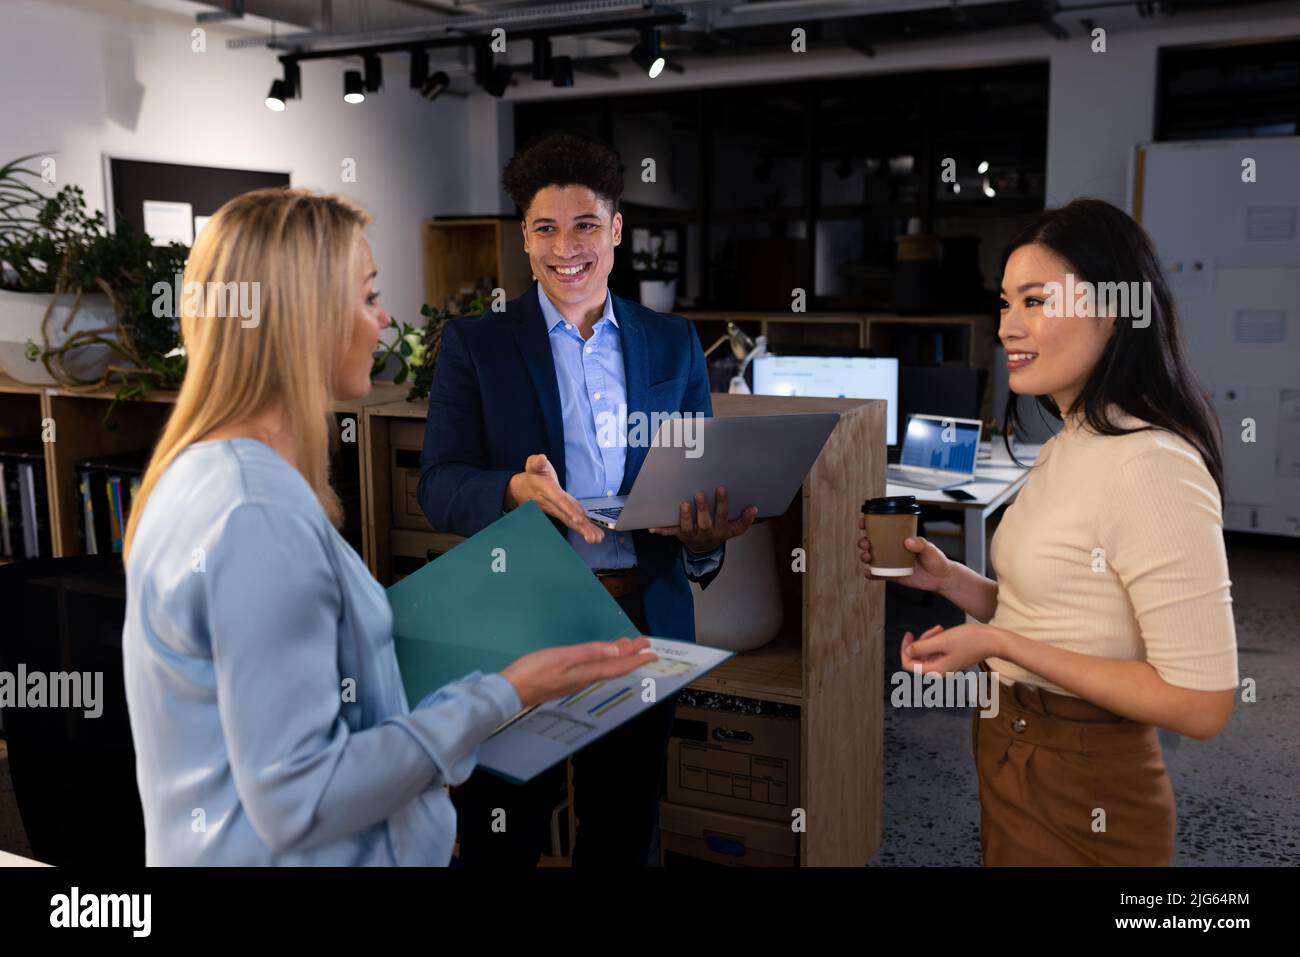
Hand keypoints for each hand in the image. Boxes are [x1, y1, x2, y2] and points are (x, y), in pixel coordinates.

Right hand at [501, 637, 657, 709]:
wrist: (510, 691)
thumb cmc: (534, 672)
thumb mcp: (564, 658)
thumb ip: (591, 652)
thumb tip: (618, 651)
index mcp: (587, 673)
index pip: (618, 665)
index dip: (636, 658)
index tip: (652, 652)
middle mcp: (585, 678)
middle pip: (614, 666)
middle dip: (631, 656)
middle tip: (645, 646)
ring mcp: (575, 680)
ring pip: (604, 667)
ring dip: (618, 657)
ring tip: (628, 647)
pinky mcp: (565, 679)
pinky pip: (593, 668)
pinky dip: (603, 659)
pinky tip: (601, 656)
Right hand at [505, 453, 605, 545]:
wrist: (521, 490)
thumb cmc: (532, 475)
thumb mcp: (532, 464)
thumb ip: (537, 462)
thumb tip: (541, 458)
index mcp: (547, 490)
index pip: (559, 500)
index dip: (568, 509)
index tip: (577, 519)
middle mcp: (553, 503)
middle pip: (567, 516)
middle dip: (580, 527)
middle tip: (593, 538)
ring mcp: (557, 510)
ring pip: (571, 521)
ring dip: (584, 531)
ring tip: (597, 539)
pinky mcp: (562, 513)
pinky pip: (573, 522)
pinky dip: (584, 529)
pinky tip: (595, 535)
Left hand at [649, 486, 756, 553]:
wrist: (704, 550)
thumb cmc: (719, 532)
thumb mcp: (734, 529)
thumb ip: (745, 520)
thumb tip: (754, 509)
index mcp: (720, 529)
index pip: (722, 515)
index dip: (722, 502)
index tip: (721, 488)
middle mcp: (705, 532)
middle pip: (704, 522)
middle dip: (702, 509)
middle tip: (699, 493)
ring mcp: (691, 534)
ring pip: (688, 527)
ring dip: (685, 517)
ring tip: (683, 504)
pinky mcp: (679, 534)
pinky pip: (670, 532)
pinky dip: (662, 530)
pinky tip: (652, 527)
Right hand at [858, 517, 952, 591]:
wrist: (941, 578)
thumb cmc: (937, 559)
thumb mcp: (930, 548)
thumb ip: (921, 543)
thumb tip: (907, 541)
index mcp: (899, 539)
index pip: (881, 529)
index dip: (869, 525)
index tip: (864, 523)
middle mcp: (892, 550)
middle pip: (872, 543)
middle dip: (863, 542)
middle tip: (866, 544)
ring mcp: (891, 563)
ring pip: (872, 558)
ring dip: (864, 556)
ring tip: (867, 557)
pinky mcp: (892, 576)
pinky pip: (878, 574)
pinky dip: (870, 574)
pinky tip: (868, 572)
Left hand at [900, 623, 1002, 674]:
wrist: (992, 640)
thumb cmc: (970, 640)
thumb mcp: (942, 641)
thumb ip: (922, 647)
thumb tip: (908, 651)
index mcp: (936, 670)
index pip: (909, 665)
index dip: (905, 650)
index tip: (909, 635)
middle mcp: (940, 671)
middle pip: (917, 657)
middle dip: (921, 641)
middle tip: (933, 631)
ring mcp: (946, 664)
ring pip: (926, 652)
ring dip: (929, 638)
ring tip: (940, 629)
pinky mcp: (951, 657)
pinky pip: (936, 649)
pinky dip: (936, 640)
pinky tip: (942, 630)